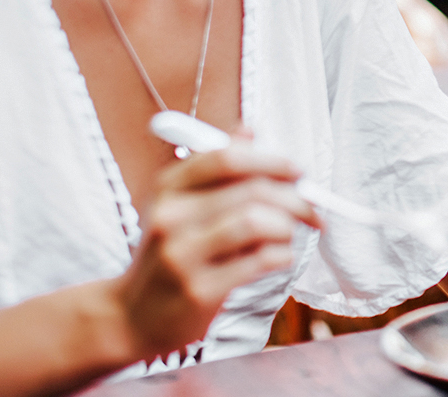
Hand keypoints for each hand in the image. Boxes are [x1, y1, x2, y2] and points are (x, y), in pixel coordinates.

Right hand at [111, 140, 318, 361]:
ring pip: (257, 222)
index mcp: (168, 187)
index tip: (299, 172)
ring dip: (287, 227)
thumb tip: (250, 130)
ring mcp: (182, 255)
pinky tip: (279, 257)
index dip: (271, 160)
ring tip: (289, 235)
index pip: (227, 157)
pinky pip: (259, 261)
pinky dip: (282, 255)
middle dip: (296, 198)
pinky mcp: (199, 290)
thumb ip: (216, 168)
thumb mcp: (181, 205)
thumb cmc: (171, 253)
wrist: (133, 315)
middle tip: (314, 210)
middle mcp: (171, 217)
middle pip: (251, 190)